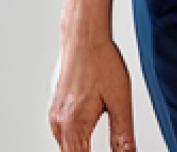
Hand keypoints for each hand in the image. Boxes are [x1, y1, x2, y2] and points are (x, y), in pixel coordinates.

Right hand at [48, 35, 135, 151]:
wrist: (84, 35)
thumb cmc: (101, 60)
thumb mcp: (120, 99)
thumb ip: (122, 133)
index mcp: (73, 125)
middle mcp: (59, 123)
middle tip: (113, 147)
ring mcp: (54, 115)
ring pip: (65, 147)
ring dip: (81, 149)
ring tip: (95, 138)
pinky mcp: (55, 107)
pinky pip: (62, 134)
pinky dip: (76, 139)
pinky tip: (87, 130)